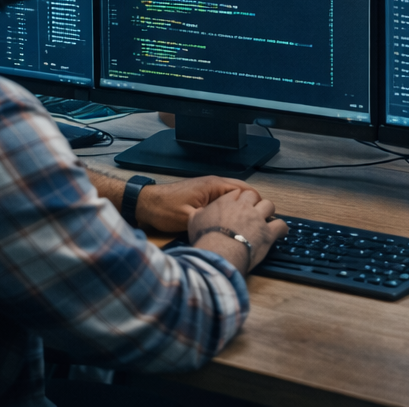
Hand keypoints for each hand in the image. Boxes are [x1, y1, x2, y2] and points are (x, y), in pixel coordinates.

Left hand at [134, 175, 254, 233]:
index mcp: (213, 186)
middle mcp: (213, 183)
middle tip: (261, 219)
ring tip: (250, 219)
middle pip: (241, 190)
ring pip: (233, 194)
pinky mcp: (202, 194)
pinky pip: (223, 197)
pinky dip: (231, 206)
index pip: (243, 189)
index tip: (262, 215)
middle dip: (252, 203)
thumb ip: (211, 218)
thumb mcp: (190, 217)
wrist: (146, 204)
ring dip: (242, 204)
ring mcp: (208, 188)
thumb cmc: (164, 209)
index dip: (255, 202)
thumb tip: (229, 226)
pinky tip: (232, 218)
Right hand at [188, 188, 288, 272]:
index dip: (238, 199)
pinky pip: (280, 225)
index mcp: (226, 202)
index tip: (237, 205)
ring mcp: (258, 218)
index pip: (236, 193)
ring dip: (268, 211)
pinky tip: (280, 231)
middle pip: (253, 195)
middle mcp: (244, 207)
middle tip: (252, 210)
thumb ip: (198, 214)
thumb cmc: (205, 238)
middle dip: (253, 201)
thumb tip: (197, 212)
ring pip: (268, 205)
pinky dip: (281, 228)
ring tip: (266, 218)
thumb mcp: (193, 221)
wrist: (219, 252)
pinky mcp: (268, 233)